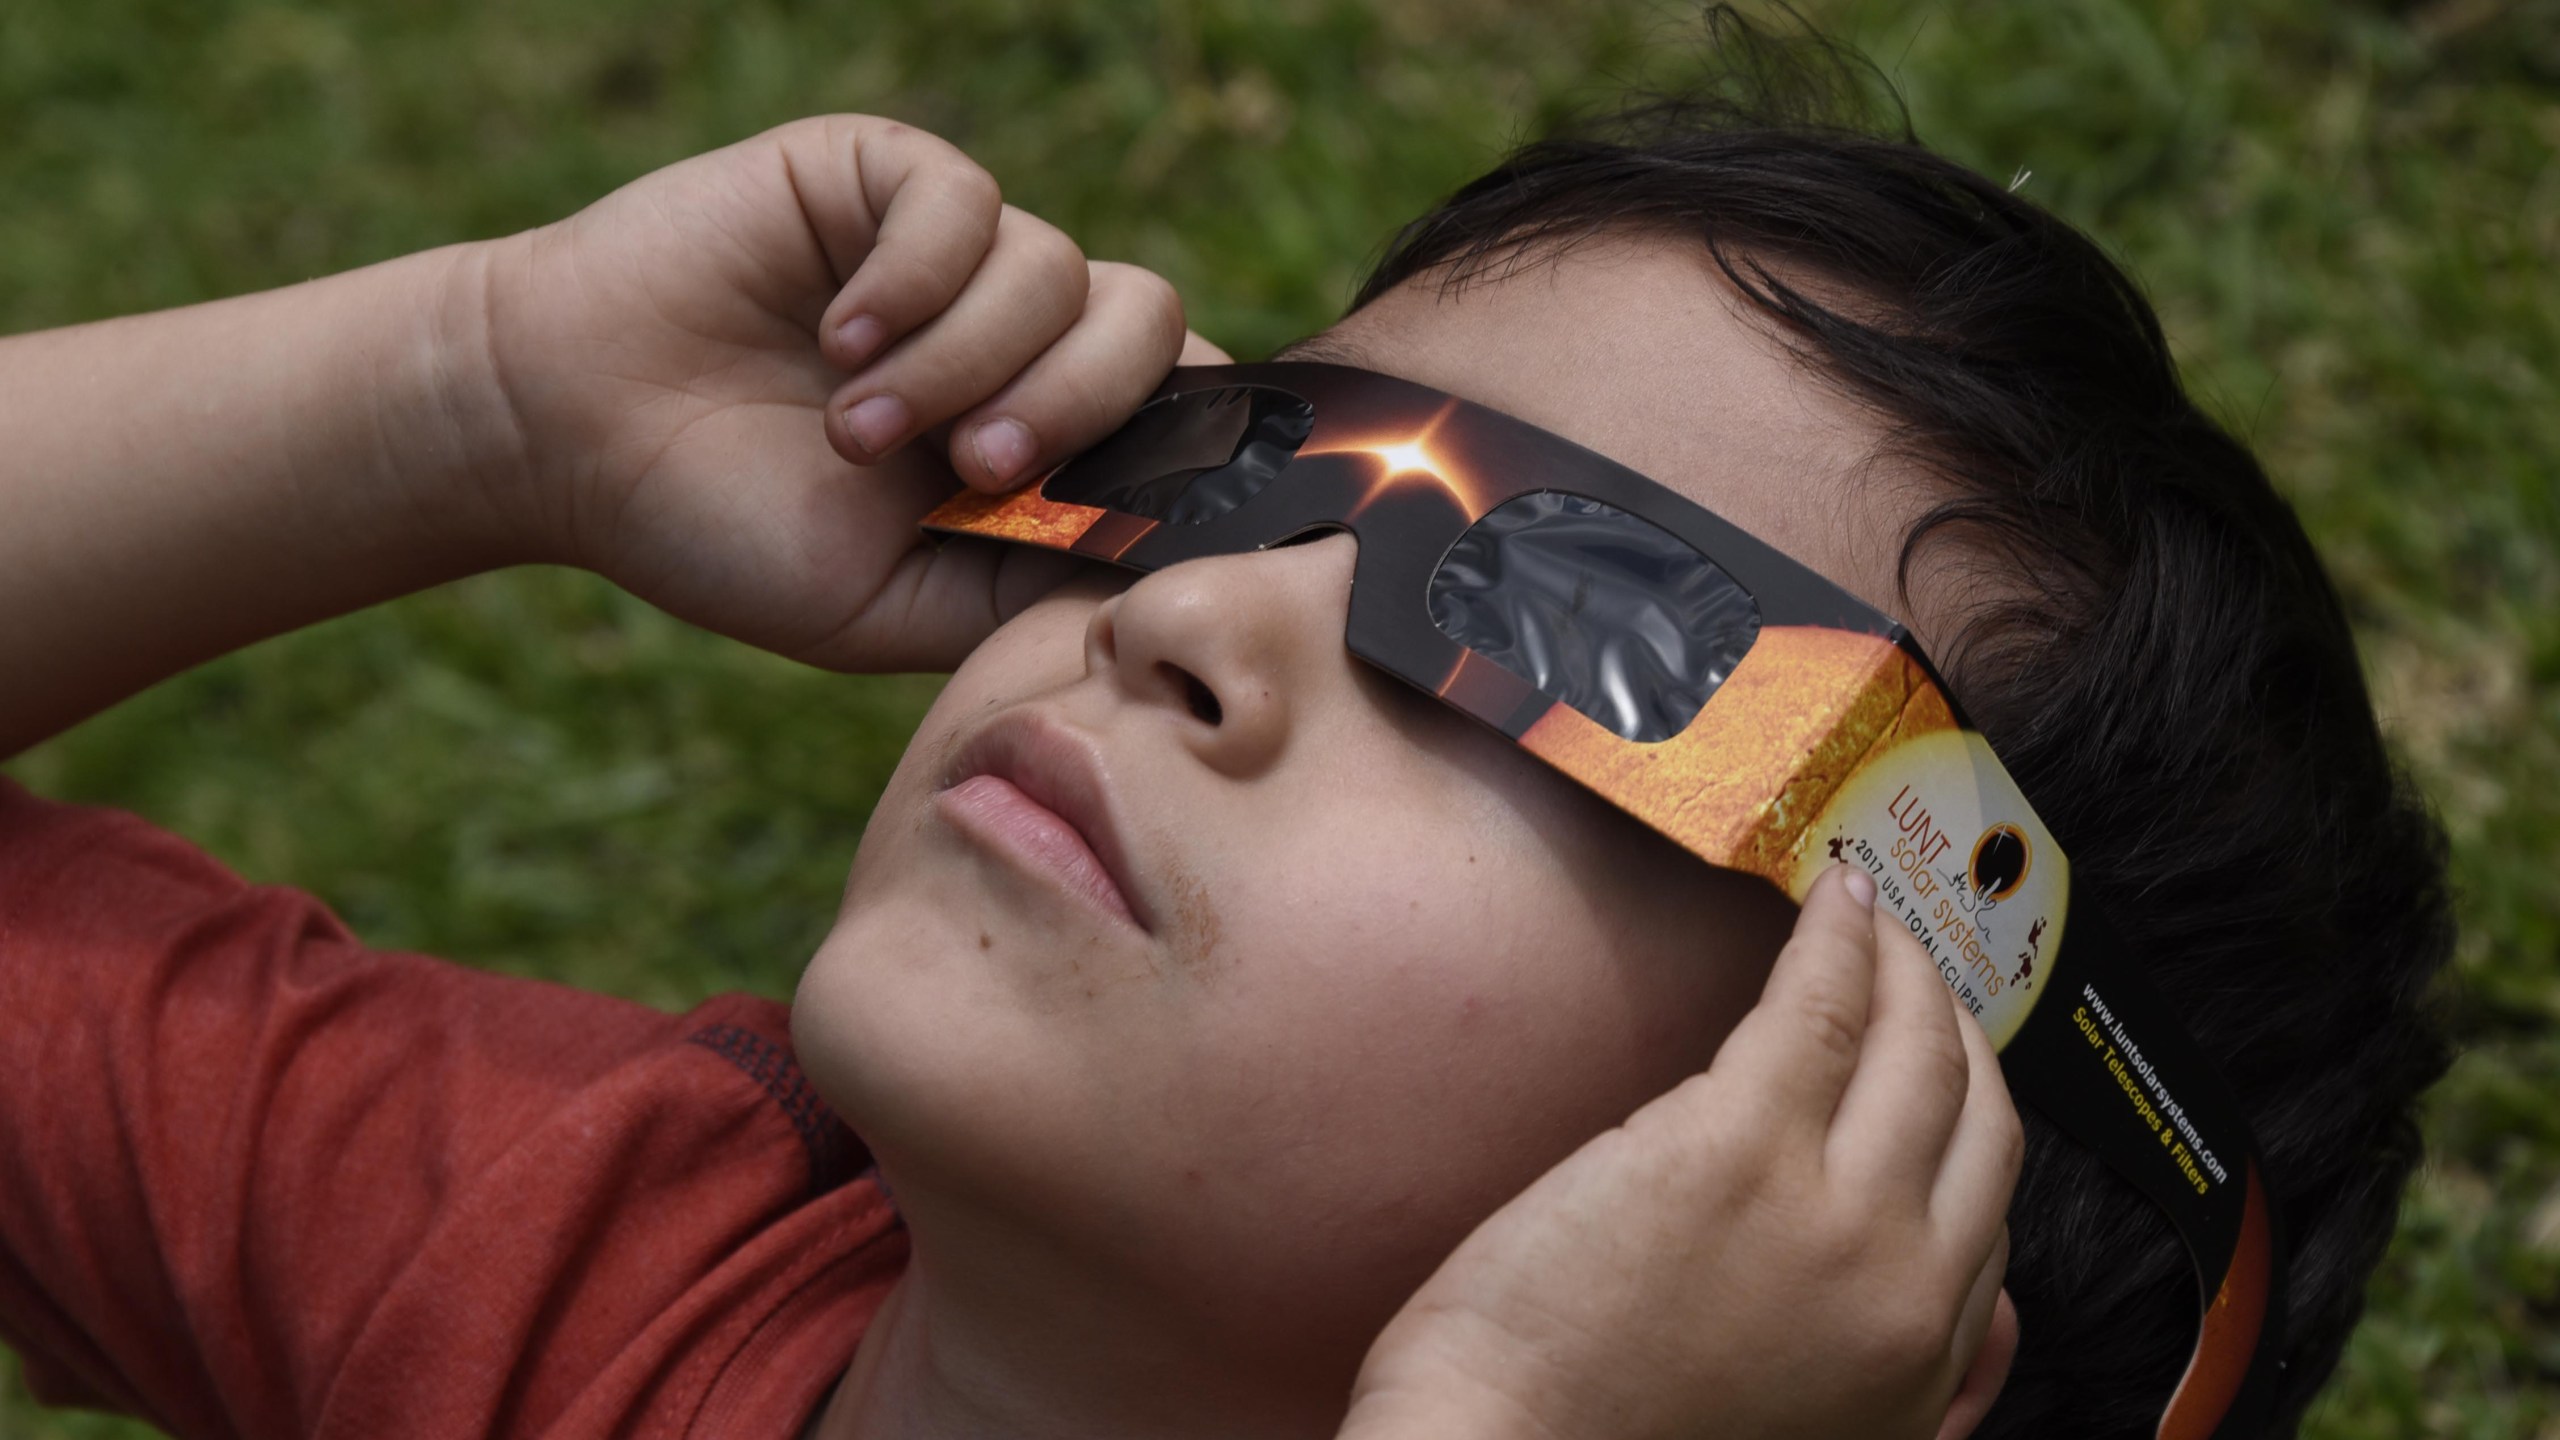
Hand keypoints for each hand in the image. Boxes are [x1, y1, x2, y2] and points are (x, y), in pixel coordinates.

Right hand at [465, 115, 1225, 670]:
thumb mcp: (899, 606)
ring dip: (965, 360)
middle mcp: (1011, 336)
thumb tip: (1168, 567)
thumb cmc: (725, 533)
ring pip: (1058, 269)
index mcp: (1037, 436)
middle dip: (1080, 404)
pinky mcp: (881, 180)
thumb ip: (1032, 586)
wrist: (567, 439)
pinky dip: (915, 280)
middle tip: (979, 467)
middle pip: (1147, 325)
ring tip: (856, 429)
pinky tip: (839, 339)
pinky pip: (966, 203)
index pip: (1174, 410)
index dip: (1182, 444)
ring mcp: (952, 254)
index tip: (1131, 503)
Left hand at [1339, 865, 2024, 1439]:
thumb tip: (1970, 1321)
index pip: (1985, 1214)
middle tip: (1923, 969)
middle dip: (1961, 1029)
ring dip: (1909, 965)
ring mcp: (1831, 1211)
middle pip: (1975, 1117)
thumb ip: (1894, 1386)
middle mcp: (1906, 1287)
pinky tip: (1835, 899)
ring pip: (1916, 1048)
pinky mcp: (1738, 1144)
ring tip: (1878, 917)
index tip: (1943, 1065)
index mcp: (1919, 1369)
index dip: (1968, 1121)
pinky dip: (1843, 940)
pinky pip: (1823, 1006)